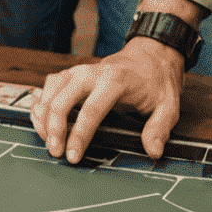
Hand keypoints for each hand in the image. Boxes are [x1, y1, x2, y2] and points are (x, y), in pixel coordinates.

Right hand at [30, 37, 184, 162]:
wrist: (150, 56)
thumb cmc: (157, 83)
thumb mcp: (168, 107)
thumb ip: (159, 129)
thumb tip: (152, 151)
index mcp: (115, 80)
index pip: (90, 110)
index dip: (79, 136)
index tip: (73, 156)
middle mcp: (91, 72)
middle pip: (62, 100)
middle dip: (54, 128)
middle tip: (55, 152)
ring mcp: (78, 71)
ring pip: (51, 92)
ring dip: (44, 117)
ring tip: (48, 141)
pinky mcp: (72, 73)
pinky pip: (49, 86)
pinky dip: (42, 103)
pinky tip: (43, 121)